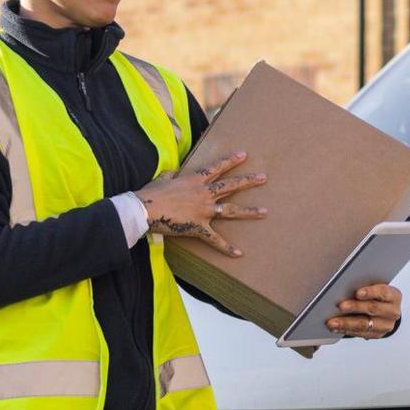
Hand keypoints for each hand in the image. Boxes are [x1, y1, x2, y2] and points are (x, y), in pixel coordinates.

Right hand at [136, 150, 267, 256]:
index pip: (217, 168)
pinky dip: (226, 247)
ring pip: (231, 210)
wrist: (145, 209)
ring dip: (249, 211)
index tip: (244, 155)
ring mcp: (204, 210)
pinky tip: (239, 254)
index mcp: (195, 180)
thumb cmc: (151, 193)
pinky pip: (215, 239)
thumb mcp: (163, 178)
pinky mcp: (199, 227)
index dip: (231, 161)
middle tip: (263, 178)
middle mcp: (203, 194)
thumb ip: (172, 175)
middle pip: (230, 186)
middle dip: (248, 182)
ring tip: (264, 211)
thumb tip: (174, 173)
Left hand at [328, 283, 400, 337]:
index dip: (370, 292)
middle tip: (340, 306)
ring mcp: (386, 325)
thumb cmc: (376, 294)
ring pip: (364, 324)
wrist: (385, 310)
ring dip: (346, 323)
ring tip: (332, 322)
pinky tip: (336, 328)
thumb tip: (343, 285)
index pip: (383, 292)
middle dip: (355, 307)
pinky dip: (346, 330)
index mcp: (394, 295)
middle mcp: (392, 311)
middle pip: (373, 309)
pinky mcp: (377, 334)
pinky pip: (360, 333)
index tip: (357, 293)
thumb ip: (364, 285)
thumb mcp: (375, 287)